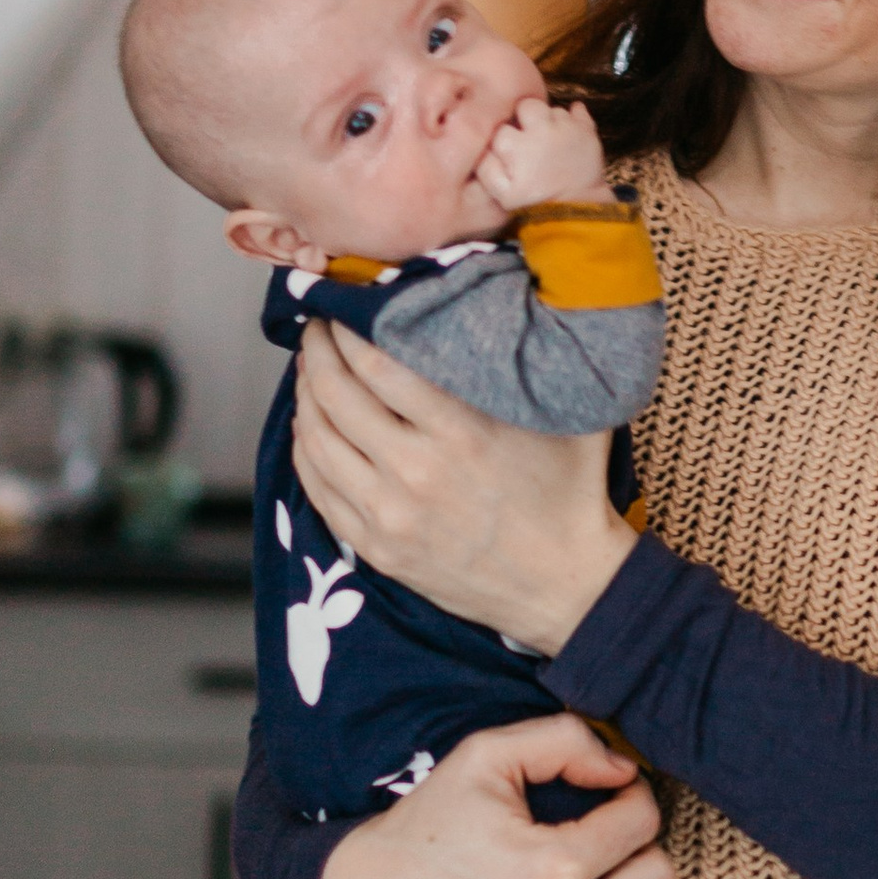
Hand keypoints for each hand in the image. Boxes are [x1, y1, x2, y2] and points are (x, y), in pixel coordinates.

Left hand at [295, 316, 639, 652]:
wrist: (565, 585)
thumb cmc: (570, 493)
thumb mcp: (572, 416)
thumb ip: (546, 359)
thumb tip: (528, 294)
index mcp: (462, 433)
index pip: (377, 362)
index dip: (348, 325)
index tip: (343, 302)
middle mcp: (417, 472)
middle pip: (337, 393)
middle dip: (318, 350)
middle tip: (317, 325)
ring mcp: (390, 514)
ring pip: (317, 439)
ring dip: (305, 395)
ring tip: (311, 369)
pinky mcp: (377, 547)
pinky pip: (317, 488)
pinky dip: (305, 447)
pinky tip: (310, 424)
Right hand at [476, 93, 607, 213]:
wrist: (574, 211)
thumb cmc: (533, 203)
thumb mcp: (500, 193)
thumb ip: (485, 166)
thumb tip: (484, 146)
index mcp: (515, 143)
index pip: (501, 127)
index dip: (504, 138)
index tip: (510, 150)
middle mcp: (540, 128)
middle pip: (527, 105)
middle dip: (525, 118)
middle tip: (529, 138)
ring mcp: (565, 127)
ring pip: (551, 109)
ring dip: (549, 120)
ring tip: (549, 139)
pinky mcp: (586, 130)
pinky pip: (578, 110)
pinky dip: (574, 115)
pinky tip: (568, 127)